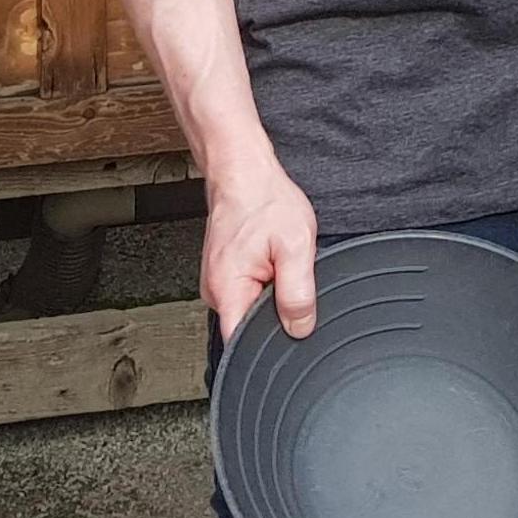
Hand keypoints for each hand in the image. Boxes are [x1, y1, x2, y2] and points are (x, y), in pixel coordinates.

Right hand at [202, 152, 319, 339]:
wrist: (243, 172)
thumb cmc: (264, 200)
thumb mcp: (296, 246)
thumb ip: (298, 293)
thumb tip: (300, 329)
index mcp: (228, 291)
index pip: (243, 345)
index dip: (270, 345)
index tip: (289, 328)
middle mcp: (216, 292)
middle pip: (251, 327)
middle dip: (277, 311)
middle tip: (288, 272)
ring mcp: (219, 283)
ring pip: (253, 308)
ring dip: (273, 292)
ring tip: (278, 259)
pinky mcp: (227, 274)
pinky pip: (250, 292)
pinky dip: (267, 280)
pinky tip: (272, 257)